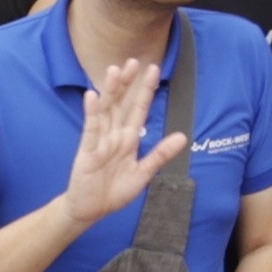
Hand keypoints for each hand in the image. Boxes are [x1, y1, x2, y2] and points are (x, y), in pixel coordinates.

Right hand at [59, 62, 182, 228]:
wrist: (89, 211)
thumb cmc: (113, 192)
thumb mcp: (143, 173)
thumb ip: (161, 154)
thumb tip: (184, 136)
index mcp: (128, 139)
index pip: (139, 109)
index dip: (145, 90)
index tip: (153, 69)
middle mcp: (114, 135)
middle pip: (121, 104)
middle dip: (127, 83)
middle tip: (134, 61)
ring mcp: (99, 142)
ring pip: (106, 111)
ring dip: (110, 91)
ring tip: (114, 70)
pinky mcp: (87, 152)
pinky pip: (90, 130)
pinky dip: (92, 113)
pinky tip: (92, 96)